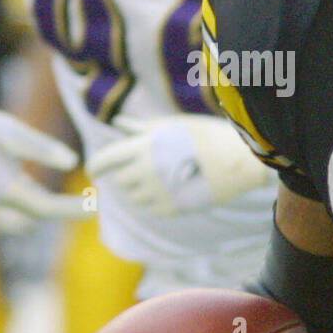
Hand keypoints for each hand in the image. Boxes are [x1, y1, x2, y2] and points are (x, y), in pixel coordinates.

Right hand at [0, 77, 92, 226]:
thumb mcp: (14, 132)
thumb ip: (42, 148)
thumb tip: (73, 163)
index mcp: (2, 187)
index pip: (44, 208)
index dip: (70, 210)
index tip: (95, 206)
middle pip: (41, 213)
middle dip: (69, 211)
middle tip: (99, 204)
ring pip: (34, 212)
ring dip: (60, 209)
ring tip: (88, 201)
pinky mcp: (0, 193)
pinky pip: (28, 204)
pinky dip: (48, 202)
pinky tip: (68, 197)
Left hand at [86, 114, 276, 215]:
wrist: (239, 161)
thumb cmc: (206, 135)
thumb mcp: (173, 125)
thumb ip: (142, 128)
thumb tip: (118, 123)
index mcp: (142, 147)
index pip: (104, 161)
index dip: (95, 166)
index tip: (93, 170)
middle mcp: (144, 171)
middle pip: (118, 180)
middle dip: (124, 175)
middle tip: (144, 168)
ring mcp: (157, 193)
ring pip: (133, 197)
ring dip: (138, 189)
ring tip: (161, 177)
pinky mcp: (170, 209)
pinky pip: (151, 208)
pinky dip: (155, 201)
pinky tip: (172, 188)